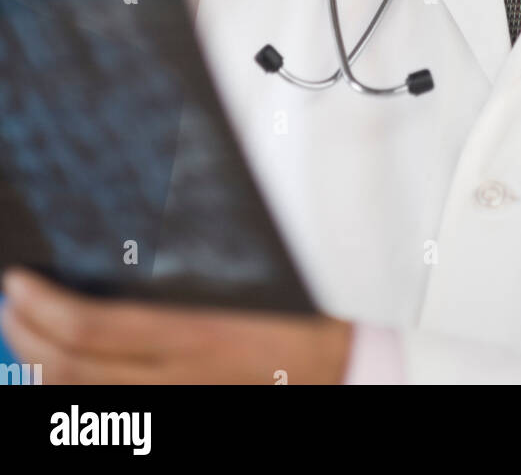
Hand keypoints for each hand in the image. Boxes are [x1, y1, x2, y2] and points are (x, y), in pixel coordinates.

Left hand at [0, 268, 353, 384]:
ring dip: (40, 366)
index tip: (20, 280)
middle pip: (71, 370)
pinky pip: (110, 419)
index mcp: (194, 334)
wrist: (346, 372)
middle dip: (27, 333)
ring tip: (26, 332)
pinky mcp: (180, 418)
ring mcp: (177, 406)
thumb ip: (196, 268)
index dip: (43, 306)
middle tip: (13, 301)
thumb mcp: (252, 278)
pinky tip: (65, 375)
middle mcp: (177, 380)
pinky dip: (72, 398)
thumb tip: (138, 243)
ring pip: (79, 403)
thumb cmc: (307, 313)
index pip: (91, 327)